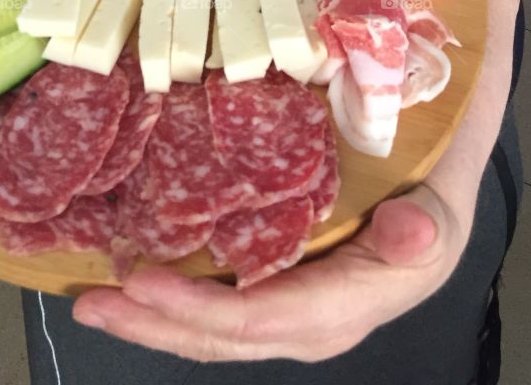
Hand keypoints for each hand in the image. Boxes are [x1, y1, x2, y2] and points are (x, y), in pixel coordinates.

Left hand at [73, 179, 470, 362]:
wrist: (437, 200)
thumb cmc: (432, 196)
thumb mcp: (439, 206)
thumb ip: (425, 224)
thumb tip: (413, 233)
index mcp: (344, 305)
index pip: (259, 318)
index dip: (197, 308)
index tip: (141, 282)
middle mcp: (309, 323)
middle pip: (222, 335)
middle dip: (153, 325)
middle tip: (90, 303)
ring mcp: (290, 315)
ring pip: (213, 331)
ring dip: (150, 321)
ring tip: (92, 303)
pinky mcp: (276, 296)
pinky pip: (219, 310)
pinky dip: (171, 305)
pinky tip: (134, 287)